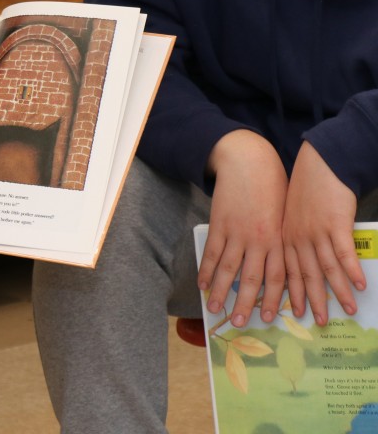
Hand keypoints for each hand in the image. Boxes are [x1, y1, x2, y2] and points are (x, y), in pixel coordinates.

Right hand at [198, 130, 287, 326]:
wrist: (249, 162)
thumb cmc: (271, 188)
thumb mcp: (283, 216)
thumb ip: (280, 241)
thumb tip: (278, 267)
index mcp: (279, 239)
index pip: (277, 276)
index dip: (273, 299)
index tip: (268, 317)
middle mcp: (260, 240)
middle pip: (253, 279)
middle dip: (246, 303)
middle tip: (240, 323)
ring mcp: (238, 233)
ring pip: (229, 269)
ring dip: (221, 291)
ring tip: (214, 309)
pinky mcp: (220, 224)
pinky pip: (212, 252)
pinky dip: (206, 269)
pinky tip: (202, 283)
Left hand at [283, 142, 361, 325]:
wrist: (318, 165)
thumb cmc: (307, 190)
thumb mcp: (293, 216)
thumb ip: (297, 238)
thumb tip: (307, 260)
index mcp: (285, 237)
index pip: (286, 272)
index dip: (290, 295)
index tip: (292, 314)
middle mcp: (297, 238)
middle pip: (306, 276)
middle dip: (313, 301)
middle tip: (319, 322)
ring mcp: (316, 232)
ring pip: (326, 269)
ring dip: (338, 292)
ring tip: (348, 311)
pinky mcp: (335, 224)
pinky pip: (344, 252)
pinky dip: (352, 270)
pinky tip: (360, 285)